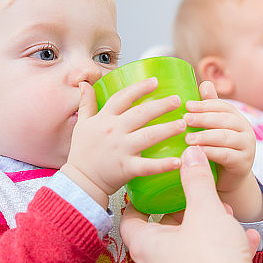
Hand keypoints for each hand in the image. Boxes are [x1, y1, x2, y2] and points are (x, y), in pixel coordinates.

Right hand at [61, 79, 185, 206]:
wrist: (80, 181)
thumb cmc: (82, 152)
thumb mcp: (82, 124)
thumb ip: (86, 103)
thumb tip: (84, 83)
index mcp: (105, 119)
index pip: (123, 97)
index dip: (140, 88)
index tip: (155, 81)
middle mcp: (114, 131)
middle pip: (141, 113)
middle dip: (161, 105)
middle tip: (178, 100)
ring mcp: (121, 149)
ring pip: (148, 136)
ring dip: (167, 129)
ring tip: (183, 124)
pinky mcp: (127, 168)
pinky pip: (148, 166)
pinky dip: (163, 165)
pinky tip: (179, 161)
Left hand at [119, 146, 262, 262]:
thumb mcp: (205, 210)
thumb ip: (197, 180)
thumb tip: (191, 156)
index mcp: (146, 247)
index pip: (130, 219)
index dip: (139, 201)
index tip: (151, 189)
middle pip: (162, 232)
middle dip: (184, 212)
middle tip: (196, 198)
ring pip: (188, 249)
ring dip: (208, 231)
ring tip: (227, 218)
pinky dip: (224, 251)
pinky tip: (247, 241)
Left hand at [182, 81, 254, 192]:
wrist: (228, 179)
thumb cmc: (217, 149)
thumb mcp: (213, 128)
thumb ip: (209, 109)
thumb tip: (205, 84)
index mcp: (236, 118)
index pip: (222, 106)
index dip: (205, 105)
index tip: (187, 106)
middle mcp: (246, 130)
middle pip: (224, 120)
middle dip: (203, 119)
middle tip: (185, 120)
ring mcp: (247, 147)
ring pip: (225, 137)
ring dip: (205, 136)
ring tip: (188, 139)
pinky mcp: (244, 163)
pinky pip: (226, 155)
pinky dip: (211, 153)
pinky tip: (197, 152)